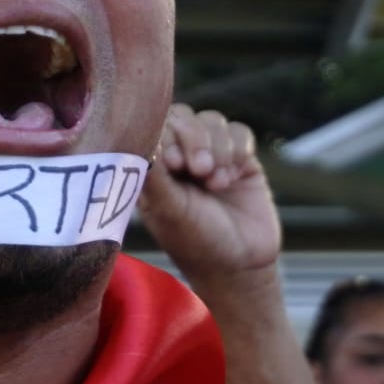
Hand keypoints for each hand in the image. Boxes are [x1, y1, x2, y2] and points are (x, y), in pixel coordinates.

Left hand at [138, 104, 280, 284]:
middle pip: (184, 117)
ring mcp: (211, 154)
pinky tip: (231, 179)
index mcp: (153, 165)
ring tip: (216, 183)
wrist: (241, 265)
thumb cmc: (196, 243)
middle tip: (199, 171)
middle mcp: (180, 154)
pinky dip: (237, 151)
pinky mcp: (241, 158)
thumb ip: (154, 173)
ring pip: (213, 121)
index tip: (172, 163)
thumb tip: (142, 135)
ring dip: (217, 149)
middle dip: (194, 140)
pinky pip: (240, 132)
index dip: (166, 135)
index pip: (155, 125)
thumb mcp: (169, 210)